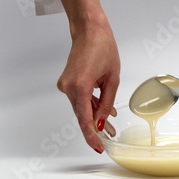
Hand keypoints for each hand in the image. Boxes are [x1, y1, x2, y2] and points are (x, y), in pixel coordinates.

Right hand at [55, 0, 119, 152]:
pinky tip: (102, 113)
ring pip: (81, 108)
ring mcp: (65, 85)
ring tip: (110, 127)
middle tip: (109, 138)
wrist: (89, 30)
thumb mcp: (112, 78)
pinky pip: (79, 99)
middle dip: (96, 128)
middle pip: (82, 115)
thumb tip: (101, 122)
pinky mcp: (67, 82)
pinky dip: (90, 105)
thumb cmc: (103, 48)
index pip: (85, 120)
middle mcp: (68, 88)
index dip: (91, 137)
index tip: (98, 148)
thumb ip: (106, 102)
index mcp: (80, 87)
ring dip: (94, 117)